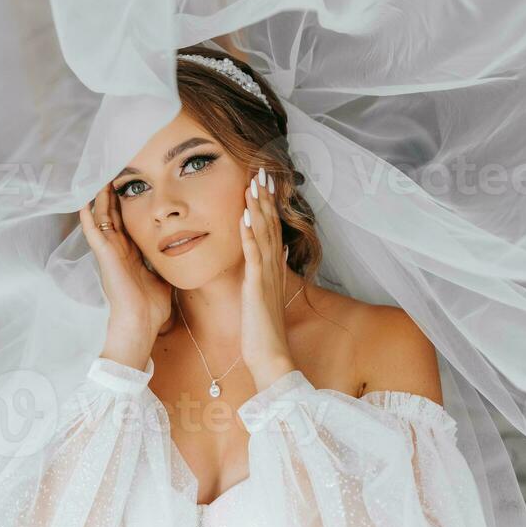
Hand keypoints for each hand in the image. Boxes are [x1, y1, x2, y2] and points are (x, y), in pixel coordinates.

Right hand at [79, 183, 172, 356]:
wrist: (141, 323)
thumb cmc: (151, 307)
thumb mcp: (163, 277)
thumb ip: (166, 263)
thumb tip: (181, 254)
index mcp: (131, 253)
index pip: (126, 222)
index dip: (127, 204)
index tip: (131, 185)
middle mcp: (118, 250)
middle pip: (112, 215)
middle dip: (112, 194)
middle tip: (113, 172)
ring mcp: (109, 252)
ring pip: (101, 218)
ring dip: (101, 199)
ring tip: (101, 177)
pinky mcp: (104, 256)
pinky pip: (93, 231)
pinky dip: (88, 216)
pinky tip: (85, 200)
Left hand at [239, 167, 295, 387]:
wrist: (271, 356)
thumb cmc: (263, 330)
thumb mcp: (266, 295)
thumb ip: (271, 271)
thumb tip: (280, 249)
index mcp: (272, 269)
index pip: (271, 228)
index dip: (268, 204)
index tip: (264, 181)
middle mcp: (272, 268)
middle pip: (270, 224)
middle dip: (265, 196)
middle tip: (262, 170)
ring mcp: (266, 276)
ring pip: (263, 234)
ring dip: (259, 207)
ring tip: (254, 183)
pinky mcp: (257, 286)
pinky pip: (254, 255)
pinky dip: (250, 234)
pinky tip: (245, 216)